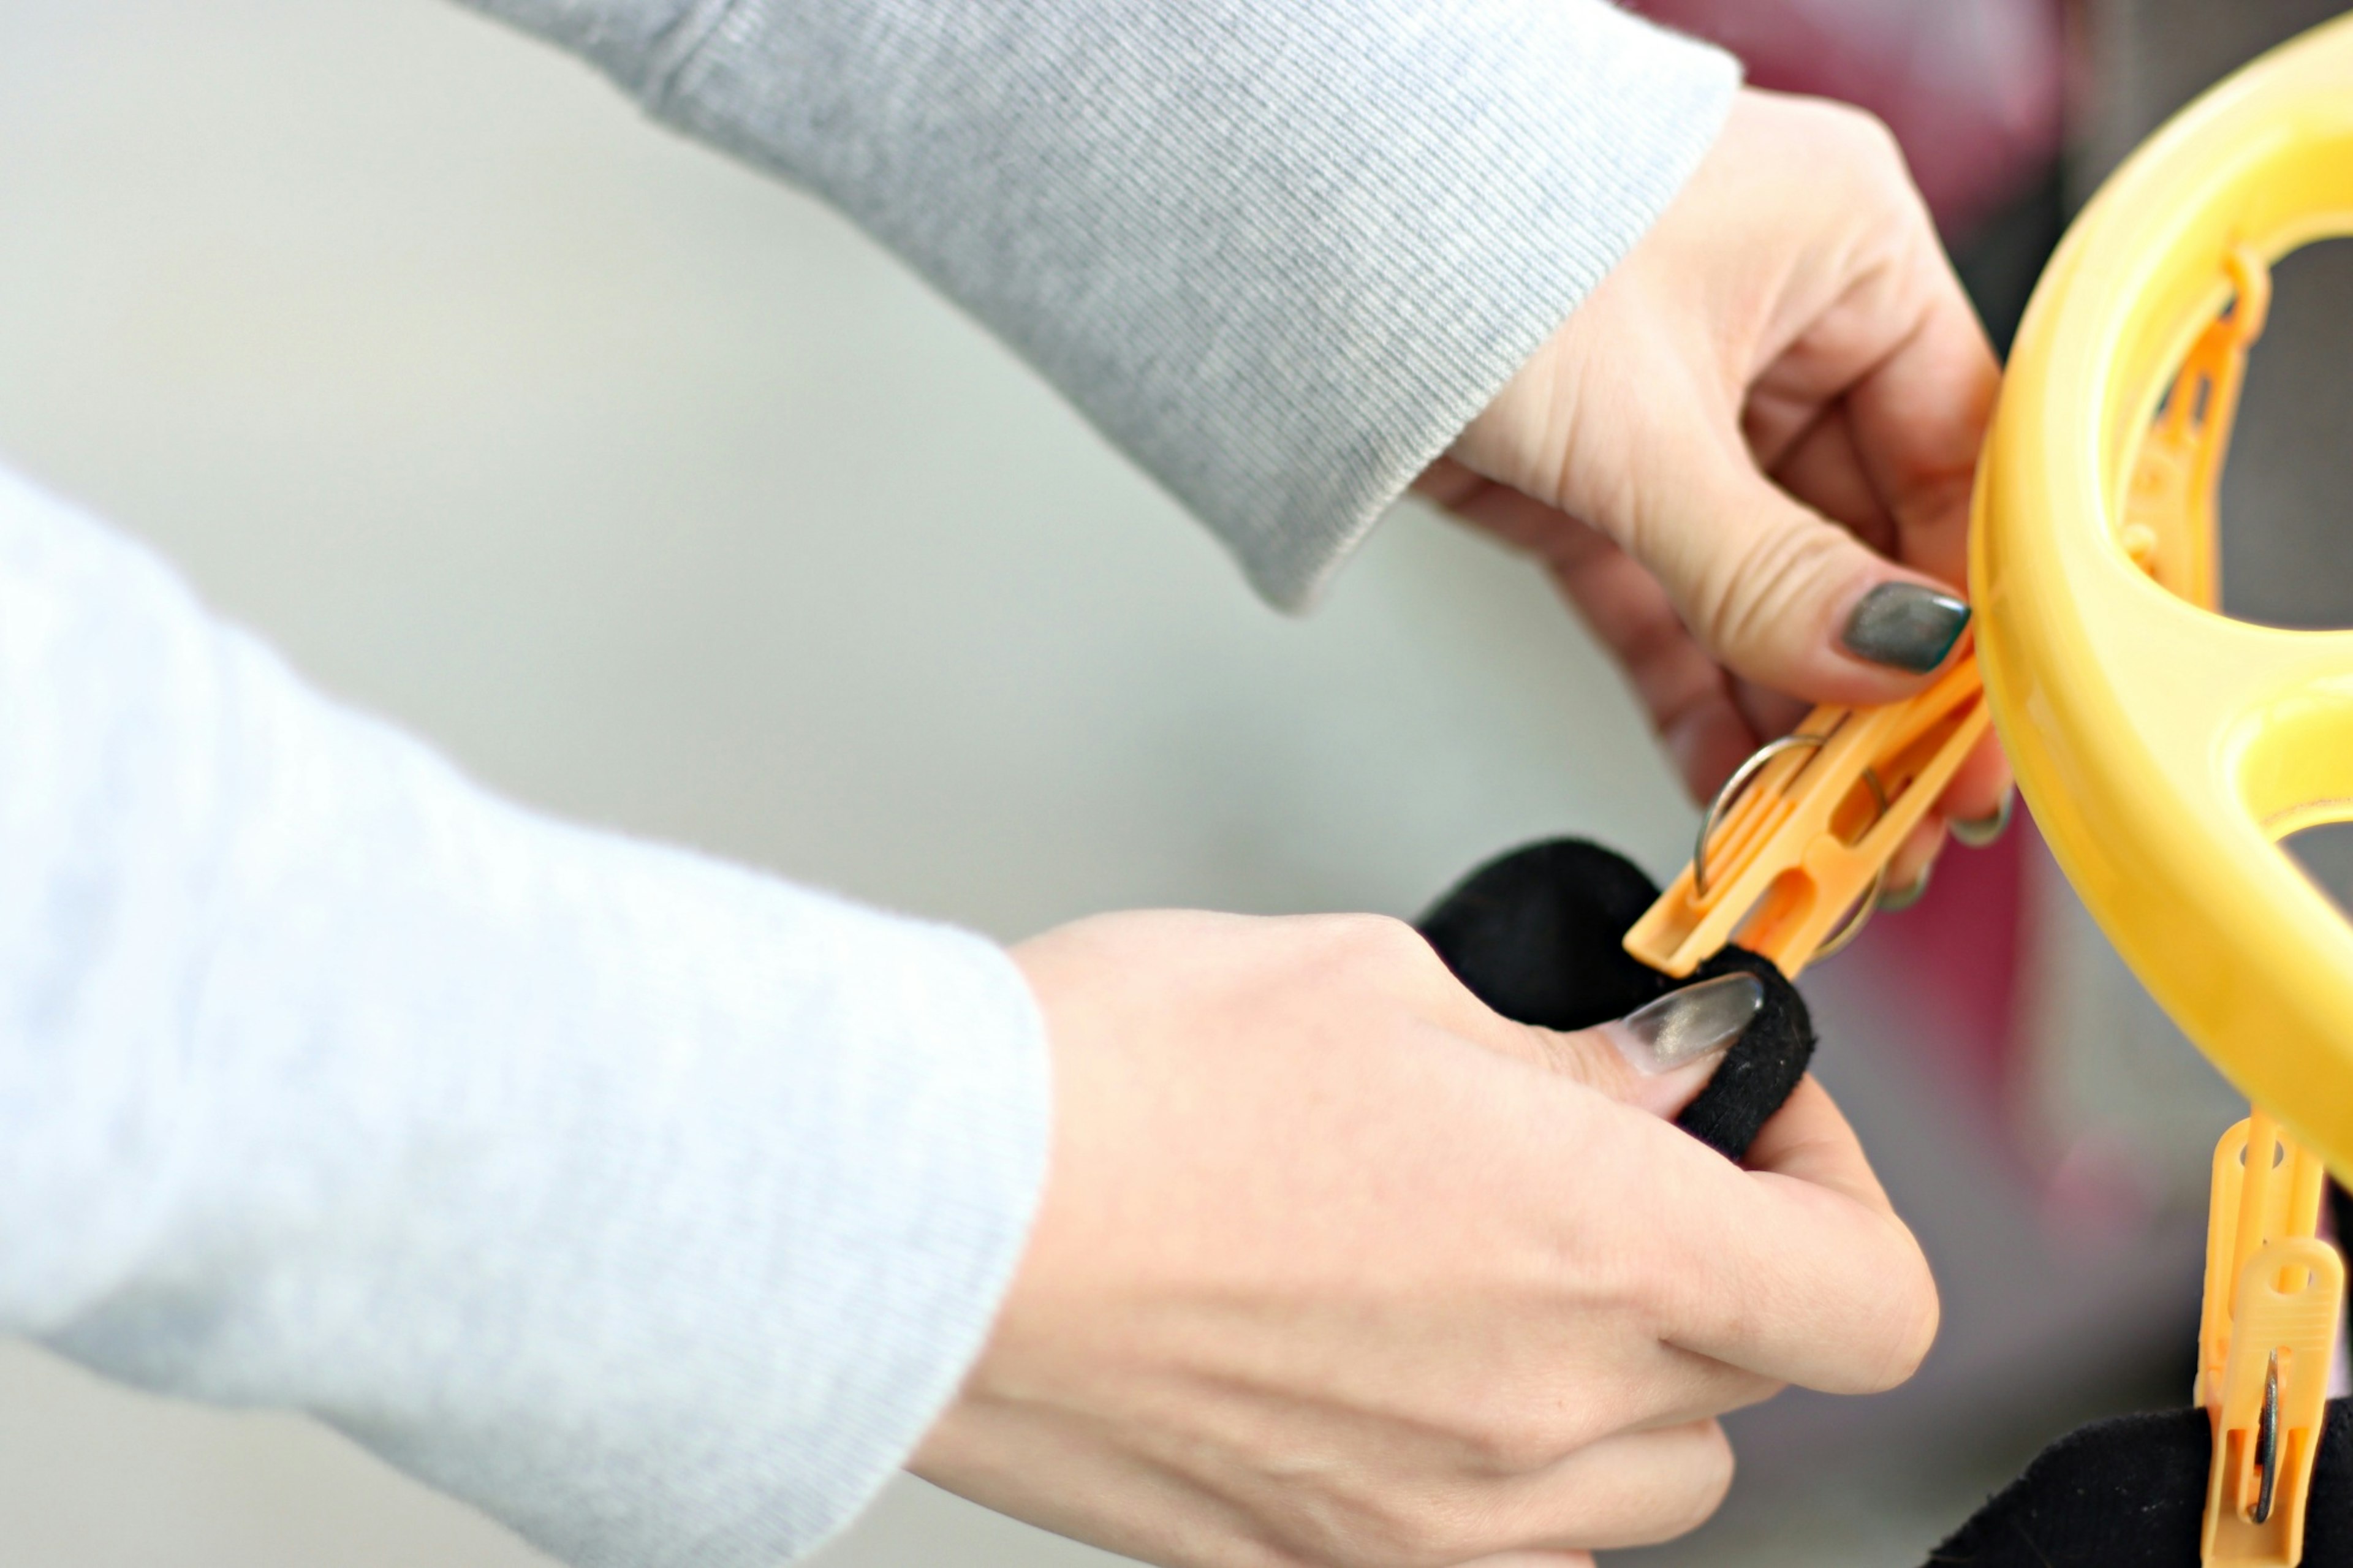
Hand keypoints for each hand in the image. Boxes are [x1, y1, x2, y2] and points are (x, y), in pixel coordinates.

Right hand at [914, 910, 1936, 1567]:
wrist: (916, 1209)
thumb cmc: (1118, 1080)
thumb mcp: (1381, 986)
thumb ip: (1566, 1057)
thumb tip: (1658, 1080)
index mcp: (1590, 1246)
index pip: (1867, 1298)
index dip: (1839, 1193)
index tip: (1744, 1122)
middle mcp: (1538, 1418)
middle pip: (1748, 1389)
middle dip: (1710, 1267)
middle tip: (1599, 1165)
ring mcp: (1428, 1522)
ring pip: (1633, 1488)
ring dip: (1613, 1380)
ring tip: (1483, 1264)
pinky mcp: (1318, 1564)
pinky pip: (1491, 1540)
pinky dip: (1492, 1458)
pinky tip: (1392, 1353)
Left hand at [1420, 89, 2012, 893]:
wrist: (1293, 234)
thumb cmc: (1471, 241)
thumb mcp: (1644, 426)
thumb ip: (1765, 568)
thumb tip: (1885, 668)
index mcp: (1844, 250)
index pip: (1956, 452)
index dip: (1972, 606)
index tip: (1972, 728)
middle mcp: (1778, 319)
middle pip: (1863, 533)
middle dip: (1873, 687)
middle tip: (1897, 813)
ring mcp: (1681, 399)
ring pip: (1760, 580)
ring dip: (1784, 707)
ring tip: (1816, 827)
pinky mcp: (1589, 471)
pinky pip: (1663, 594)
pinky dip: (1690, 683)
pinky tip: (1724, 777)